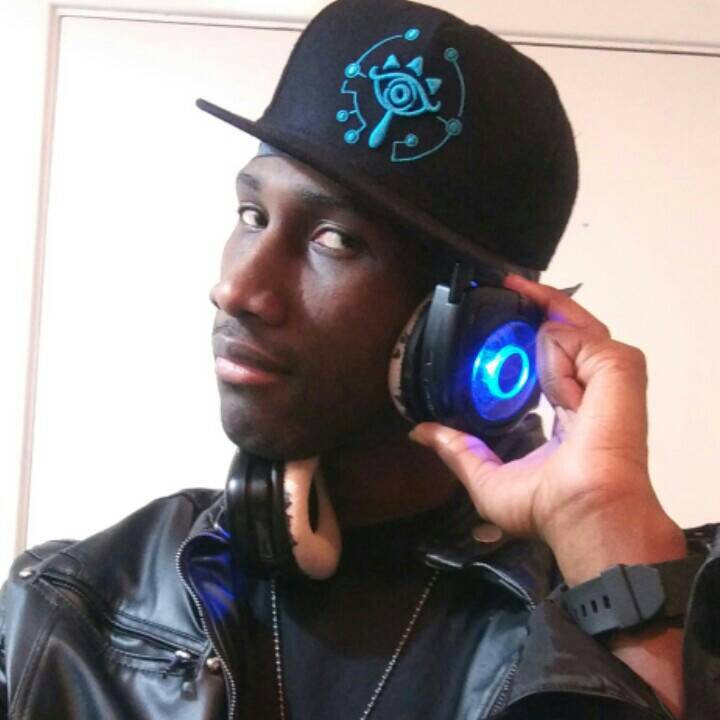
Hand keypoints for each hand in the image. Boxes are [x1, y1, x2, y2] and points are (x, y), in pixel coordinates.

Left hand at [409, 274, 685, 584]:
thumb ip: (457, 449)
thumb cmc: (551, 506)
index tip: (503, 317)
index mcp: (571, 410)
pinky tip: (543, 360)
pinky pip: (575, 335)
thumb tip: (421, 432)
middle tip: (503, 282)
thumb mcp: (487, 474)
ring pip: (572, 324)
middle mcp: (591, 388)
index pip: (555, 358)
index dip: (530, 334)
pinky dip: (554, 340)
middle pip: (568, 329)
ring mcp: (608, 375)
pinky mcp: (618, 366)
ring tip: (511, 290)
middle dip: (537, 303)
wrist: (584, 511)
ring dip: (541, 311)